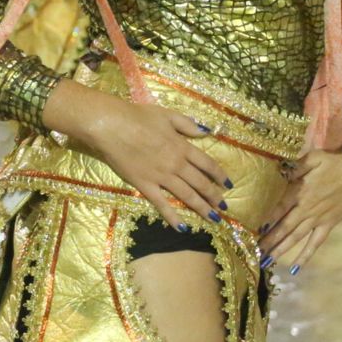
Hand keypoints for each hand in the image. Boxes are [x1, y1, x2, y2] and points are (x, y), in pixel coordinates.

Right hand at [41, 82, 230, 229]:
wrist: (112, 126)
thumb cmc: (138, 117)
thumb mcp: (168, 115)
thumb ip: (188, 125)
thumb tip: (206, 132)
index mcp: (182, 146)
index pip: (207, 164)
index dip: (220, 175)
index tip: (228, 185)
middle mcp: (176, 164)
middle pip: (200, 183)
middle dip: (215, 196)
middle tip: (224, 207)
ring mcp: (161, 177)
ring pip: (187, 195)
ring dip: (202, 208)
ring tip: (213, 218)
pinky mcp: (145, 186)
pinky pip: (162, 204)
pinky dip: (173, 216)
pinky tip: (182, 227)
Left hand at [258, 144, 341, 273]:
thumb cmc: (335, 161)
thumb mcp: (313, 158)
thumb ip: (294, 167)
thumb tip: (277, 173)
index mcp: (300, 191)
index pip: (276, 208)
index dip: (263, 219)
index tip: (249, 229)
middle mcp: (306, 208)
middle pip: (283, 227)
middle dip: (268, 240)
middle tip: (253, 251)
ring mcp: (318, 219)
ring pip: (296, 238)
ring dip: (281, 249)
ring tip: (266, 260)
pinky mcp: (329, 224)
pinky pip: (315, 243)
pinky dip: (305, 255)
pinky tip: (295, 268)